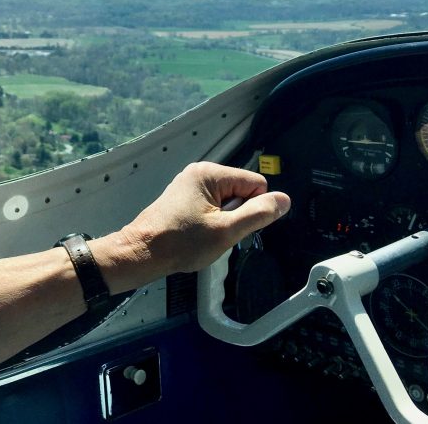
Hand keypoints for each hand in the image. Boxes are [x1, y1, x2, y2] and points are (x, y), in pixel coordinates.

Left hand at [92, 162, 290, 290]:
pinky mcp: (185, 199)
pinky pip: (213, 207)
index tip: (235, 225)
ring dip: (225, 221)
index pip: (256, 183)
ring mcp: (191, 186)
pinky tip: (199, 235)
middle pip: (241, 191)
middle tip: (218, 232)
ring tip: (206, 235)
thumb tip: (283, 200)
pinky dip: (212, 222)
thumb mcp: (226, 230)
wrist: (143, 252)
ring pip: (228, 202)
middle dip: (237, 215)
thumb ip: (258, 214)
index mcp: (209, 174)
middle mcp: (200, 174)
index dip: (254, 208)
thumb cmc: (180, 243)